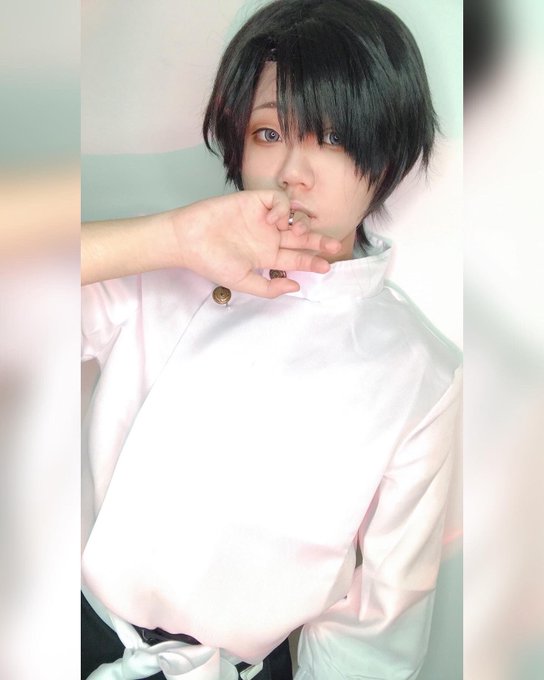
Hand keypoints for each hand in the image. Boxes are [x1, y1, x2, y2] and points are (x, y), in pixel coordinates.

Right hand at [172, 190, 340, 297]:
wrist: (189, 240)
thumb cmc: (211, 262)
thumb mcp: (243, 282)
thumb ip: (270, 288)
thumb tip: (296, 287)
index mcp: (266, 256)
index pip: (296, 259)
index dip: (312, 262)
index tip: (327, 267)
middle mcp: (268, 237)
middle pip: (301, 238)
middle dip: (319, 242)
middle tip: (334, 246)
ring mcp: (262, 219)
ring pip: (294, 219)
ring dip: (301, 226)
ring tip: (294, 232)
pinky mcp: (255, 201)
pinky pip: (279, 201)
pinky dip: (283, 209)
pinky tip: (275, 219)